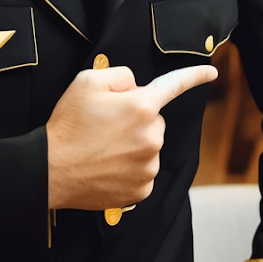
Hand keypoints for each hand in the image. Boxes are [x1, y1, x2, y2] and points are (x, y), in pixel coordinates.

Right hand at [46, 65, 216, 210]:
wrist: (50, 169)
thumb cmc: (68, 124)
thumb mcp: (86, 82)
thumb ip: (119, 75)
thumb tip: (136, 87)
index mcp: (141, 106)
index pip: (174, 85)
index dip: (195, 77)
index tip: (213, 73)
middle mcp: (152, 136)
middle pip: (153, 120)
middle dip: (136, 120)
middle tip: (104, 126)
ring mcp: (149, 165)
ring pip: (149, 147)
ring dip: (132, 146)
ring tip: (101, 149)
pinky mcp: (142, 189)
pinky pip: (143, 172)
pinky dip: (128, 169)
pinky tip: (106, 167)